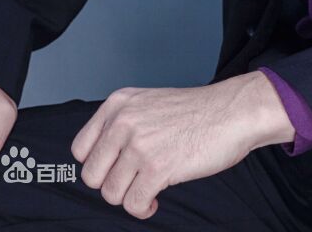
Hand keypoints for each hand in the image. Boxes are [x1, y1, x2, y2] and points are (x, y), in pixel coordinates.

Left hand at [70, 70, 293, 219]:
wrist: (231, 112)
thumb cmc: (195, 111)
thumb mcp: (148, 103)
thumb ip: (123, 123)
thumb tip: (102, 158)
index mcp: (118, 103)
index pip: (80, 149)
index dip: (97, 165)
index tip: (114, 169)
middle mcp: (123, 121)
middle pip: (91, 175)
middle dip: (112, 185)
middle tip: (133, 181)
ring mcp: (139, 144)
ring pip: (110, 193)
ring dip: (129, 197)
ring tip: (147, 189)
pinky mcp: (157, 168)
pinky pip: (133, 204)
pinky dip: (143, 209)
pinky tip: (155, 200)